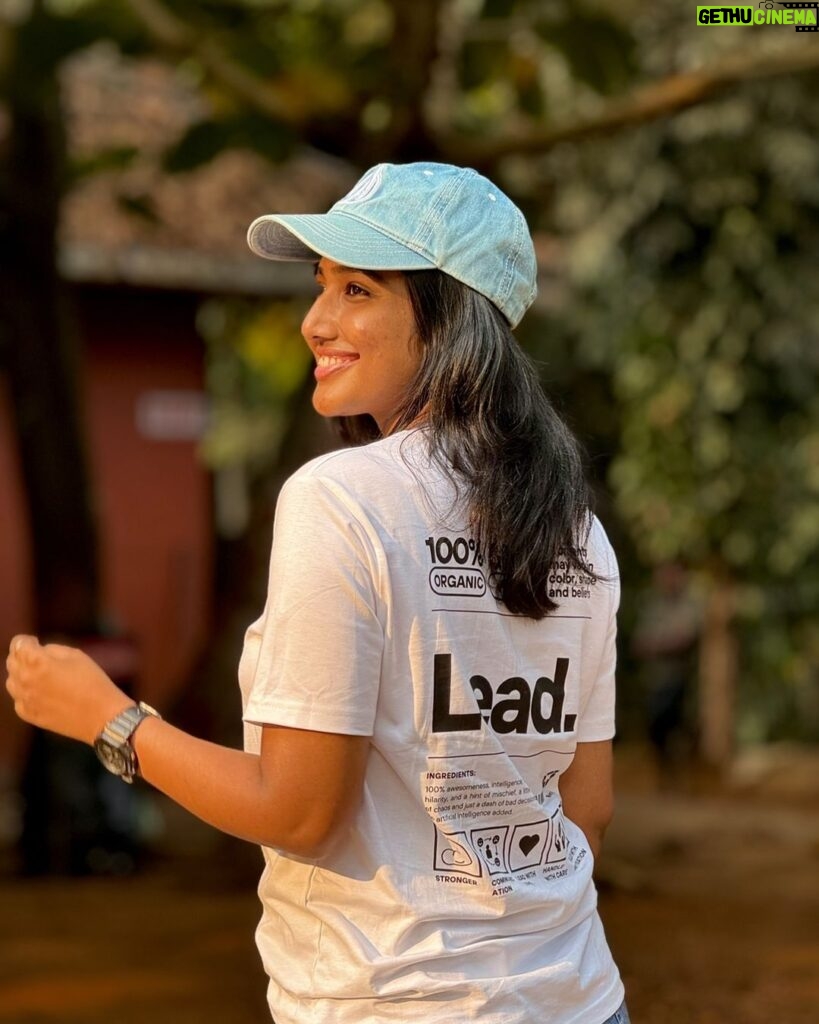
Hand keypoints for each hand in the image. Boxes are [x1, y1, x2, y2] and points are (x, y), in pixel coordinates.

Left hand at [5, 636, 133, 744]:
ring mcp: (25, 699)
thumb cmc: (92, 682)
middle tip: (35, 656)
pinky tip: (40, 692)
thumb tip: (39, 652)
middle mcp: (25, 680)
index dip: (26, 640)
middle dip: (21, 655)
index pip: (18, 644)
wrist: (101, 715)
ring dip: (21, 674)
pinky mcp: (28, 715)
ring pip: (11, 681)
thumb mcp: (76, 655)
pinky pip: (18, 699)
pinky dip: (25, 693)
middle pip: (11, 662)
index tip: (34, 642)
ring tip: (38, 674)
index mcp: (37, 662)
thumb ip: (51, 650)